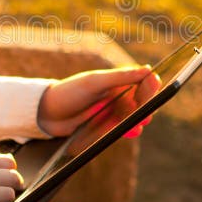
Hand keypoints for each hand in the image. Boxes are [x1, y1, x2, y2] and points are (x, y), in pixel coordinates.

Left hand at [37, 65, 161, 137]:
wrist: (46, 114)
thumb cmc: (69, 92)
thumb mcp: (95, 83)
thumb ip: (120, 77)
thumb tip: (147, 70)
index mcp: (115, 82)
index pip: (139, 81)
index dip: (149, 84)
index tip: (156, 84)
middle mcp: (116, 96)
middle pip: (139, 101)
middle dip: (146, 105)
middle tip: (149, 110)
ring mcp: (111, 113)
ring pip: (132, 116)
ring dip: (138, 119)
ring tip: (141, 122)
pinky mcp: (105, 128)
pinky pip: (121, 129)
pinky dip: (128, 130)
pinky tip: (133, 131)